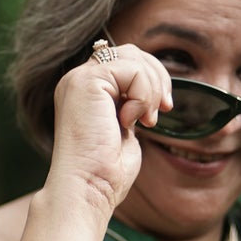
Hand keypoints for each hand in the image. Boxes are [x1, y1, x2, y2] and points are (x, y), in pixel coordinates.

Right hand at [46, 41, 172, 217]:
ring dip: (152, 88)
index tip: (162, 109)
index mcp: (85, 90)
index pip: (124, 61)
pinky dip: (143, 94)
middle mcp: (77, 80)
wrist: (88, 188)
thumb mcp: (123, 128)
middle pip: (131, 52)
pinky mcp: (86, 82)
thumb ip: (130, 104)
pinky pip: (131, 69)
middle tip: (163, 110)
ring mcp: (79, 79)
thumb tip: (151, 90)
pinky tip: (133, 119)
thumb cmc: (105, 171)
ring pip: (133, 56)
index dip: (151, 79)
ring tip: (147, 120)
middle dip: (157, 77)